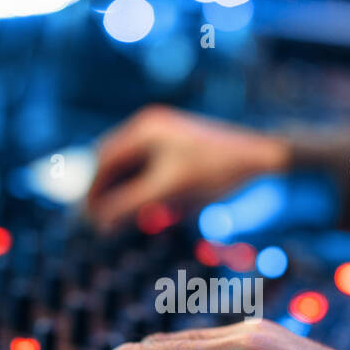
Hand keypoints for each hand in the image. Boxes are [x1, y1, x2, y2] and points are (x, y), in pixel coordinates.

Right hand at [86, 106, 290, 231]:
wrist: (260, 156)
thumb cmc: (216, 172)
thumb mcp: (169, 191)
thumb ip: (131, 205)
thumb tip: (98, 222)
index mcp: (144, 129)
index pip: (103, 162)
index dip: (93, 193)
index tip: (89, 220)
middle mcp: (150, 125)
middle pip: (113, 164)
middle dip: (107, 194)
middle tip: (102, 223)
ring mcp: (164, 133)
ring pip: (131, 168)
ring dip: (124, 193)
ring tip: (125, 220)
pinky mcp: (179, 144)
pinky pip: (149, 168)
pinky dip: (142, 189)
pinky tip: (150, 210)